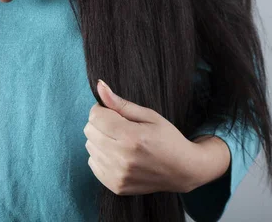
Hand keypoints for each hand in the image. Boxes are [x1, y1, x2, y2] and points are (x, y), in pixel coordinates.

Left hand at [84, 79, 229, 194]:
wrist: (182, 170)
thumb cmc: (167, 138)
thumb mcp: (149, 115)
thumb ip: (121, 103)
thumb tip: (99, 85)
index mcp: (131, 137)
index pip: (95, 116)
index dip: (102, 109)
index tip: (113, 112)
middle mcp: (121, 158)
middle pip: (89, 131)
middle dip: (100, 123)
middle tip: (118, 126)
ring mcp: (117, 174)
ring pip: (89, 147)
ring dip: (100, 140)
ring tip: (120, 141)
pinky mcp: (115, 185)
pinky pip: (92, 163)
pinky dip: (102, 156)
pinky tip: (118, 154)